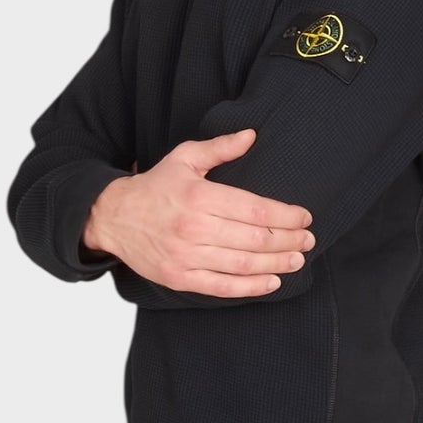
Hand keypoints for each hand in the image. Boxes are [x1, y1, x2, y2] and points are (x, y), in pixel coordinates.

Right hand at [83, 129, 315, 296]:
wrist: (113, 217)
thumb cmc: (155, 187)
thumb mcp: (184, 158)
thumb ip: (220, 148)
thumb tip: (252, 135)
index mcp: (199, 197)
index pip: (255, 210)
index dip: (286, 216)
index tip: (305, 217)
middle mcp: (194, 228)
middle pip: (254, 239)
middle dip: (288, 240)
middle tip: (308, 240)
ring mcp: (186, 256)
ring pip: (243, 265)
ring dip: (276, 264)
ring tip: (297, 259)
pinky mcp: (180, 278)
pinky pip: (222, 287)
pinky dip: (251, 287)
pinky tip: (271, 282)